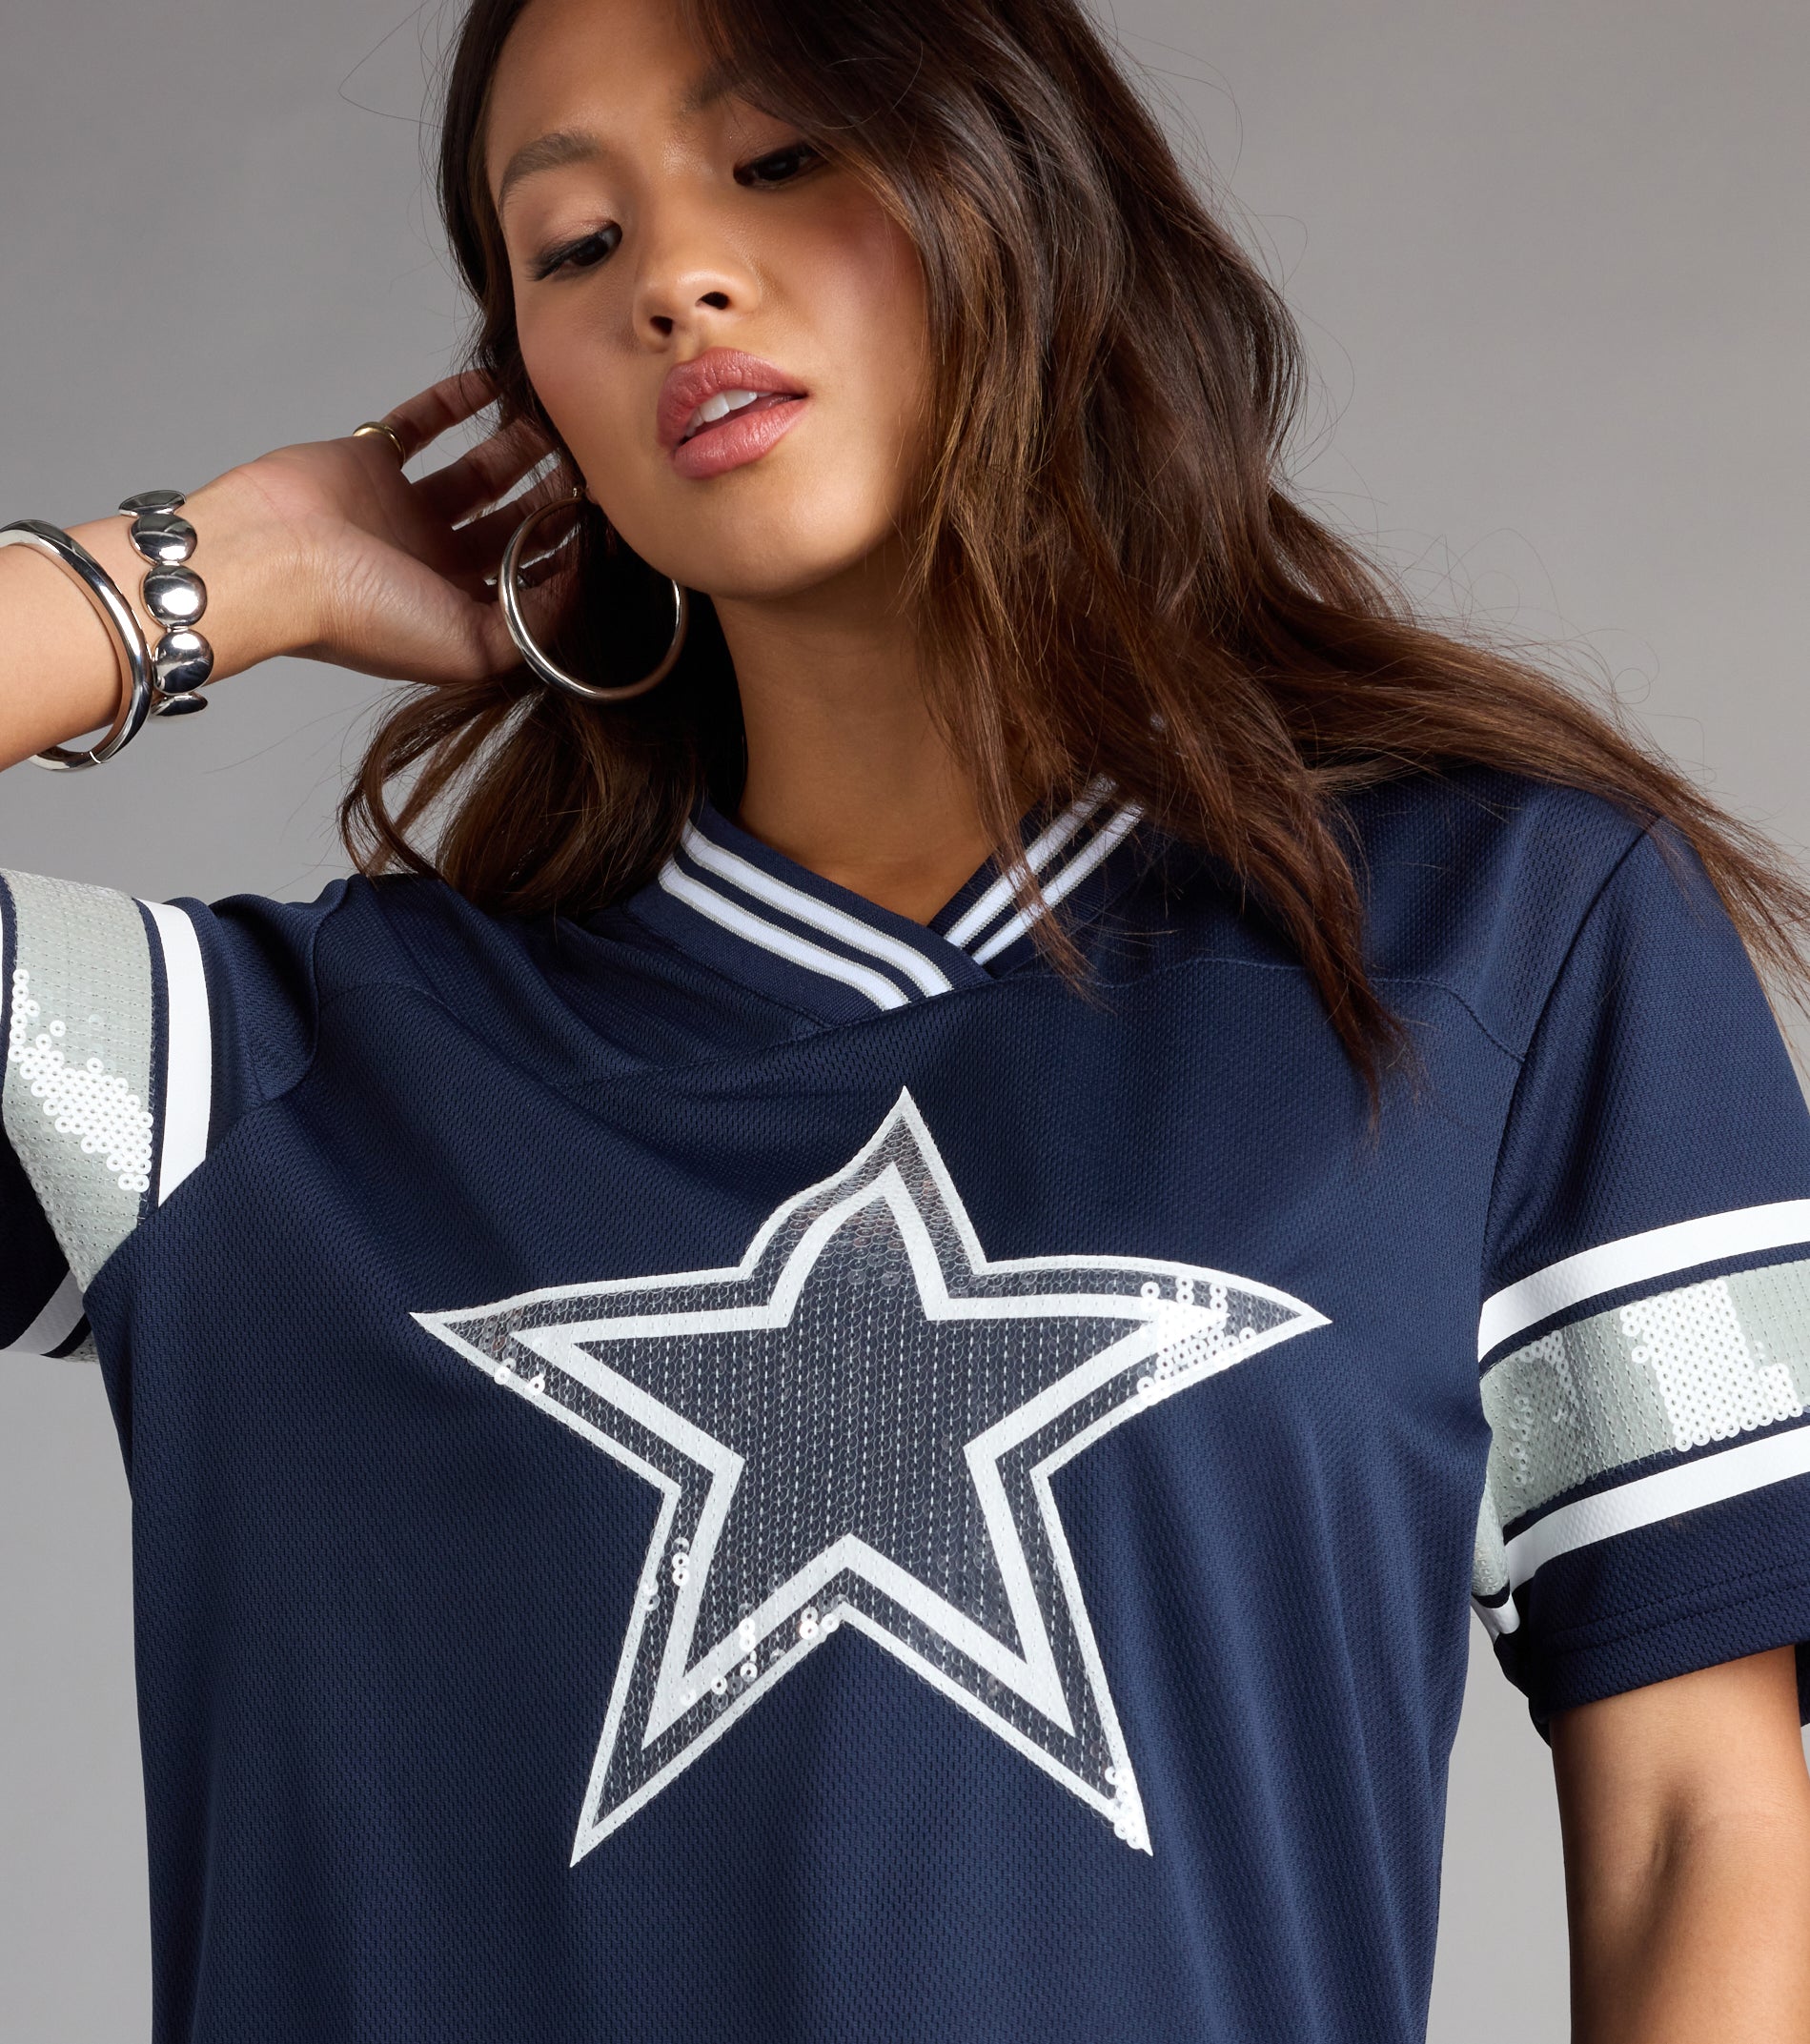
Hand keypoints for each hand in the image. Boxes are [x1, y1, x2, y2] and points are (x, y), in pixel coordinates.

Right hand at [209, 372, 561, 685]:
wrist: (272, 560)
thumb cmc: (362, 614)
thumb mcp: (474, 645)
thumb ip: (535, 620)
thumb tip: (579, 584)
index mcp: (456, 609)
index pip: (528, 577)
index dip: (568, 549)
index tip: (607, 517)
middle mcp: (433, 562)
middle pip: (509, 520)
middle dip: (550, 492)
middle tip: (587, 460)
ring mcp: (400, 509)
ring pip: (476, 471)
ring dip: (515, 446)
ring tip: (553, 421)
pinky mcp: (369, 461)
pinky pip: (419, 424)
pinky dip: (453, 403)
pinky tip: (492, 385)